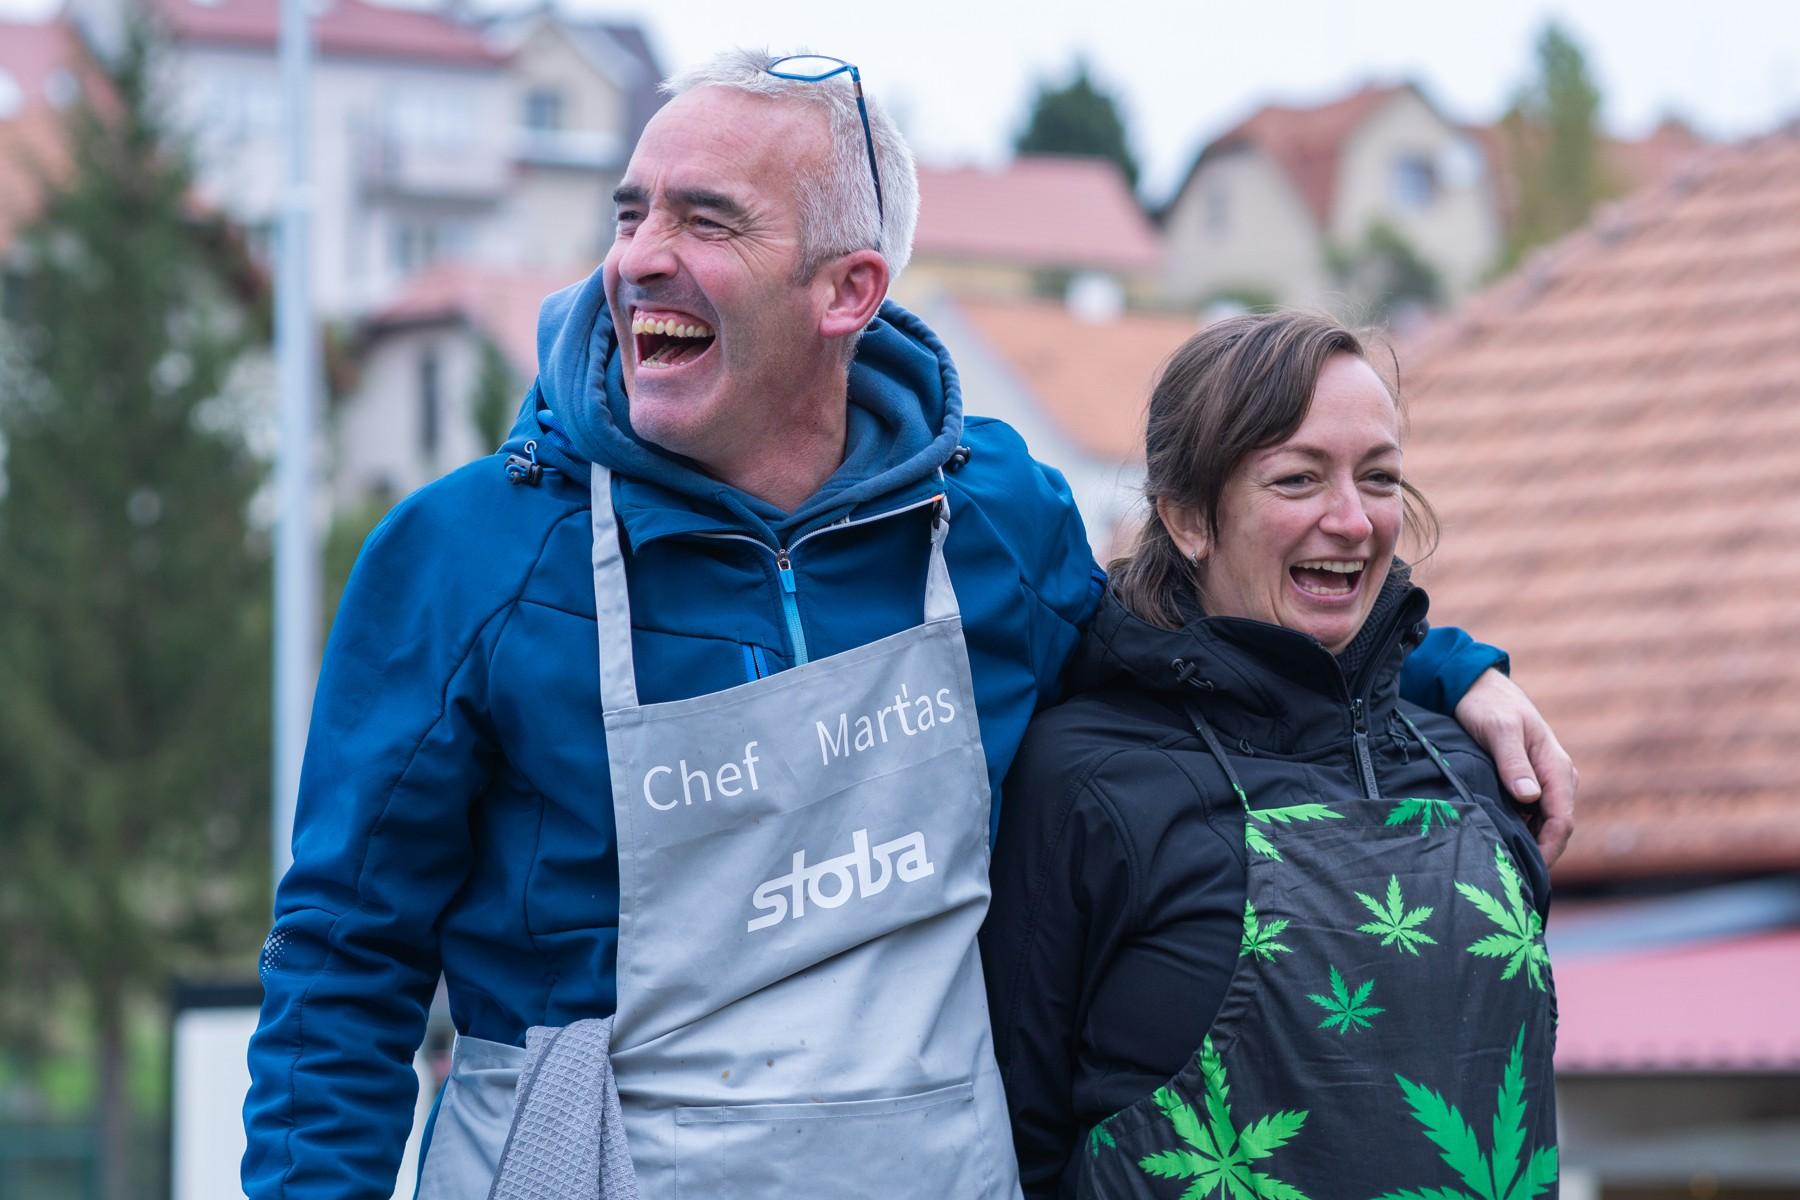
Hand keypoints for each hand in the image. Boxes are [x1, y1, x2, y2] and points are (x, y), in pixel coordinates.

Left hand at [1454, 669, 1576, 866]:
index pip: (1562, 818)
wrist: (1478, 687)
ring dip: (1529, 843)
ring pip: (1543, 824)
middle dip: (1540, 853)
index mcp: (1556, 766)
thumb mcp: (1499, 730)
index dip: (1549, 848)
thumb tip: (1529, 798)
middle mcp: (1556, 777)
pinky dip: (1520, 830)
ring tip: (1503, 867)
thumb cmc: (1489, 705)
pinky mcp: (1526, 783)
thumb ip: (1513, 762)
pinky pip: (1530, 815)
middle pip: (1556, 827)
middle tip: (1512, 879)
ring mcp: (1542, 781)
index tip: (1528, 869)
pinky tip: (1498, 842)